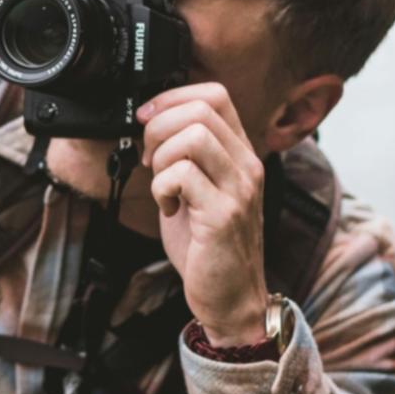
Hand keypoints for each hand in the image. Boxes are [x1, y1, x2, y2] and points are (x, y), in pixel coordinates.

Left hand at [137, 82, 271, 345]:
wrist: (230, 298)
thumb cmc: (209, 246)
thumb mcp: (201, 189)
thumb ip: (186, 156)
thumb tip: (150, 124)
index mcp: (240, 154)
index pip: (214, 95)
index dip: (172, 97)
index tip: (148, 118)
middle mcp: (246, 166)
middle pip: (200, 109)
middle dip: (159, 127)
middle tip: (149, 158)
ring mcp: (238, 189)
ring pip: (192, 136)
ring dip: (161, 157)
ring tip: (162, 185)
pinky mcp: (223, 215)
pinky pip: (182, 175)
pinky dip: (161, 187)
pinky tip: (167, 208)